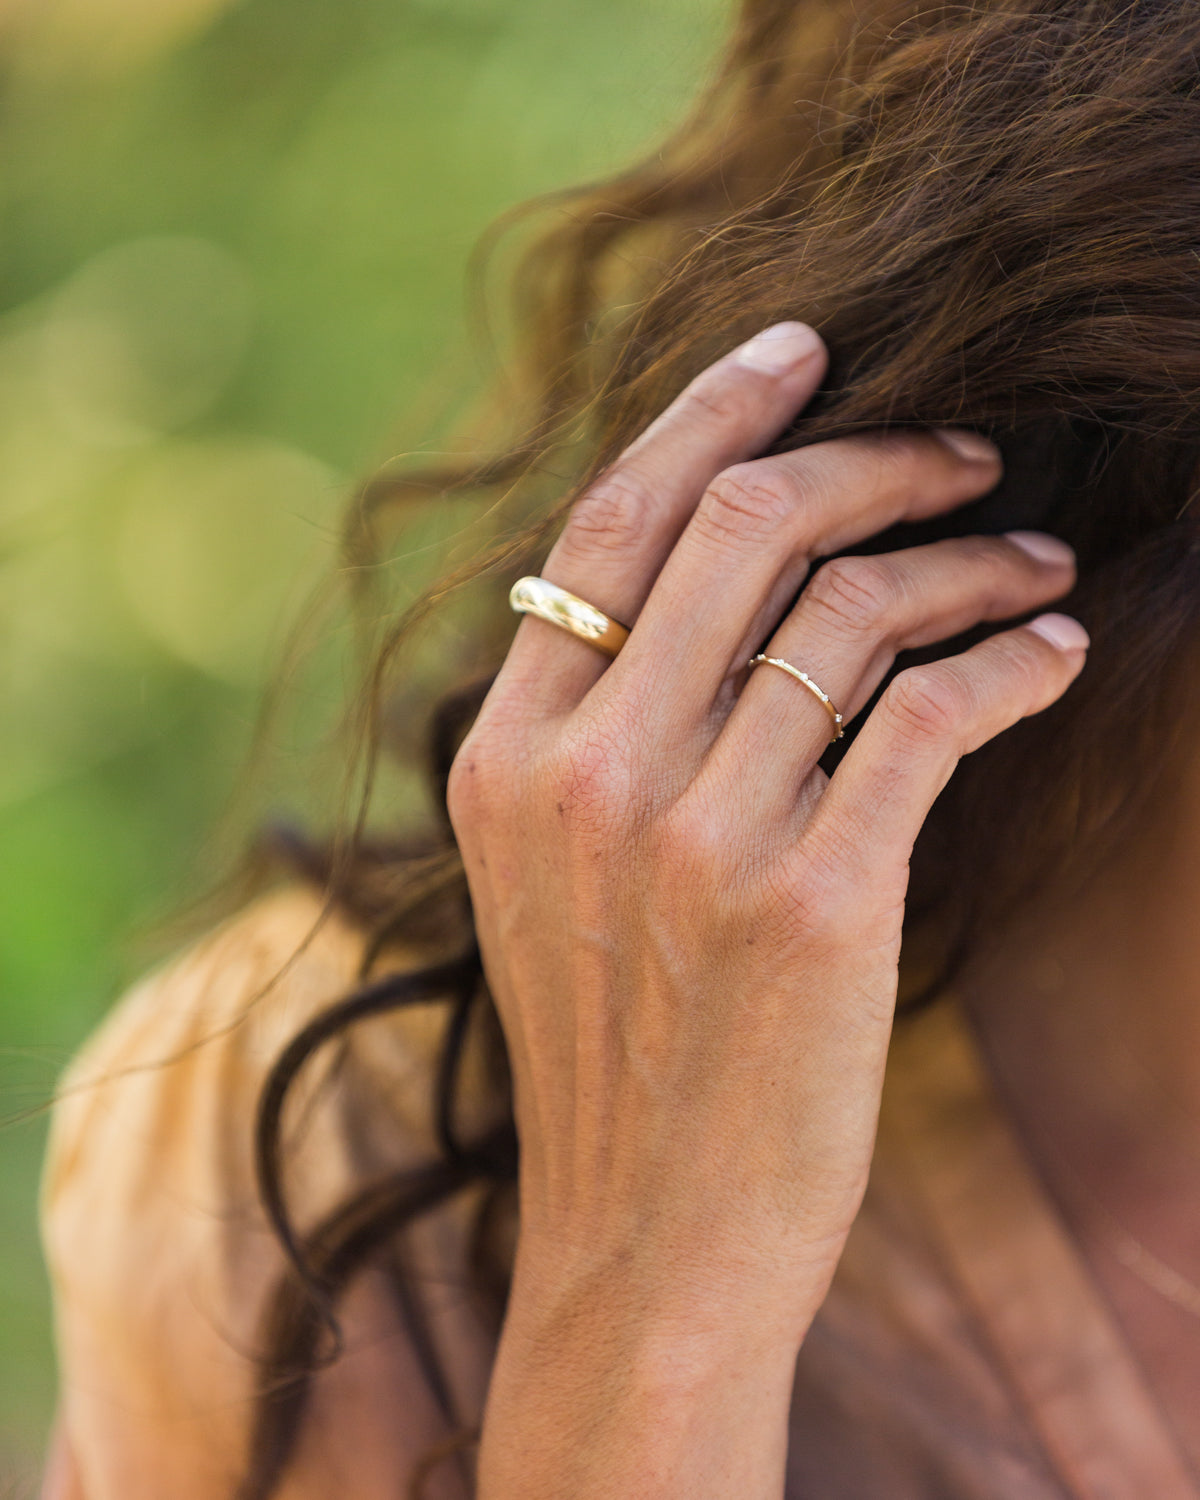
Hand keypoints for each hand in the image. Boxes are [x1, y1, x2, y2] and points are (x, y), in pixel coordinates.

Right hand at [448, 322, 1085, 1496]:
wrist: (646, 1241)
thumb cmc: (618, 1048)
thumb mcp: (552, 875)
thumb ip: (600, 725)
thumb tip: (724, 584)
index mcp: (505, 752)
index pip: (610, 520)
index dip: (711, 411)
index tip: (804, 352)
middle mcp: (585, 773)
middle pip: (743, 529)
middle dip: (873, 459)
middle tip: (965, 448)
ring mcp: (692, 836)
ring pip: (851, 611)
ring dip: (966, 562)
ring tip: (1034, 561)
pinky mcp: (810, 903)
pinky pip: (930, 715)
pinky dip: (1008, 661)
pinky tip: (1052, 655)